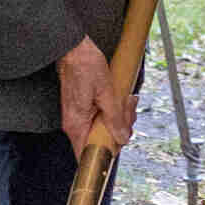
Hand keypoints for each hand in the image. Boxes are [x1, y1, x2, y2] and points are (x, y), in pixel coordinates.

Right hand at [55, 36, 118, 150]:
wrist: (75, 48)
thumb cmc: (85, 65)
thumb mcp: (106, 93)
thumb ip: (114, 118)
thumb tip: (122, 138)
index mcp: (77, 124)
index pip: (86, 155)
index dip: (105, 155)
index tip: (120, 143)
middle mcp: (74, 124)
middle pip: (101, 141)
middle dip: (120, 128)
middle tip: (129, 110)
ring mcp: (78, 116)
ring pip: (103, 128)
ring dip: (120, 117)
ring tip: (127, 100)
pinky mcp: (83, 108)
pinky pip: (100, 117)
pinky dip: (113, 110)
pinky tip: (121, 99)